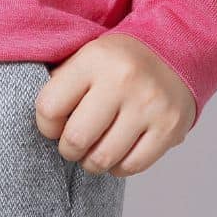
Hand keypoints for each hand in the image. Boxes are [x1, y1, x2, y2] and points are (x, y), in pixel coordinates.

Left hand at [34, 32, 195, 177]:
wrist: (172, 50)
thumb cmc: (119, 60)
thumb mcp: (87, 55)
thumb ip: (62, 82)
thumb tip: (44, 120)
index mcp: (95, 58)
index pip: (50, 107)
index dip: (45, 124)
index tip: (53, 124)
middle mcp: (122, 81)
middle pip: (76, 138)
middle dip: (68, 148)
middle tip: (72, 144)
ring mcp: (149, 106)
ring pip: (104, 158)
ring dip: (91, 162)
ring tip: (92, 150)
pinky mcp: (169, 128)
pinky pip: (132, 166)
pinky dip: (118, 167)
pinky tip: (116, 152)